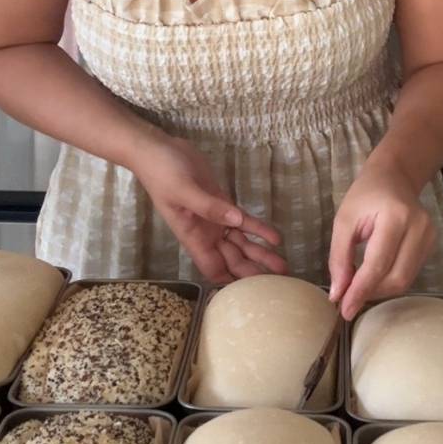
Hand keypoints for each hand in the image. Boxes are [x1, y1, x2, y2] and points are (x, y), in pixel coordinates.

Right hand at [132, 134, 287, 284]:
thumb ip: (209, 207)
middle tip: (279, 283)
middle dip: (253, 272)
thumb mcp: (184, 190)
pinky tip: (276, 239)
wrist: (159, 150)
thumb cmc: (163, 173)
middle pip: (233, 261)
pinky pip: (244, 222)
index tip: (253, 292)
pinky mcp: (223, 204)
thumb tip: (236, 222)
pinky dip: (259, 230)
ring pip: (242, 244)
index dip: (231, 282)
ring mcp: (216, 220)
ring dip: (261, 255)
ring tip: (283, 266)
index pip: (214, 269)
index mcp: (193, 237)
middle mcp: (205, 234)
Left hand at [328, 162, 435, 320]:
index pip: (377, 264)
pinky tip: (375, 276)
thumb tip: (338, 294)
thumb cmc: (365, 195)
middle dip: (371, 293)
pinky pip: (410, 273)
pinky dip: (390, 281)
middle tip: (348, 300)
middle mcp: (418, 228)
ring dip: (380, 290)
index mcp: (395, 217)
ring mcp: (429, 237)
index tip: (344, 309)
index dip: (360, 290)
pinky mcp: (431, 244)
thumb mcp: (344, 221)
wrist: (394, 177)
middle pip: (396, 277)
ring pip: (405, 280)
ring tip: (359, 287)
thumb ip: (339, 257)